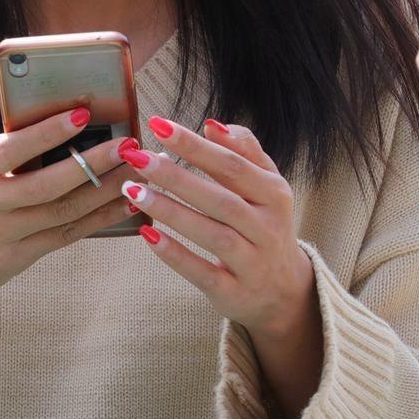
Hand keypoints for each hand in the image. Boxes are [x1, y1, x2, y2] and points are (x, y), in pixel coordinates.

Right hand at [0, 107, 136, 322]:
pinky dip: (96, 220)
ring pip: (61, 211)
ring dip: (104, 191)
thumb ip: (0, 153)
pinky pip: (62, 237)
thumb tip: (61, 132)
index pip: (13, 148)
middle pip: (47, 183)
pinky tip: (122, 206)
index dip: (49, 132)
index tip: (84, 114)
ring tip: (135, 172)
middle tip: (129, 146)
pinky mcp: (10, 260)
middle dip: (93, 163)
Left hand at [119, 115, 314, 336]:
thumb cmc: (264, 225)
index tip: (158, 125)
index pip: (232, 165)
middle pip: (220, 199)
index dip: (195, 145)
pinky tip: (147, 234)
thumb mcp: (267, 187)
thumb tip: (212, 125)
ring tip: (134, 191)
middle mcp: (267, 228)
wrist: (284, 291)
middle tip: (138, 158)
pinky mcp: (234, 292)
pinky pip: (203, 272)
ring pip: (212, 234)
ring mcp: (252, 263)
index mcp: (274, 195)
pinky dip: (176, 255)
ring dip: (172, 211)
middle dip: (177, 176)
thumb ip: (244, 152)